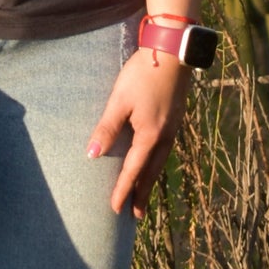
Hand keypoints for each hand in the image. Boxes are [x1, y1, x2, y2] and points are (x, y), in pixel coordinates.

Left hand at [86, 48, 191, 218]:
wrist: (173, 52)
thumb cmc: (143, 74)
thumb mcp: (120, 99)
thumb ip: (107, 127)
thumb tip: (92, 154)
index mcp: (150, 136)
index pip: (133, 171)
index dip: (123, 190)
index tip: (115, 209)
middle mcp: (165, 137)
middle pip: (151, 173)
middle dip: (142, 193)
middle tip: (135, 215)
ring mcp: (173, 128)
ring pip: (160, 162)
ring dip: (150, 180)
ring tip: (144, 193)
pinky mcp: (175, 118)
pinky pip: (165, 151)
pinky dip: (157, 164)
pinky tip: (154, 161)